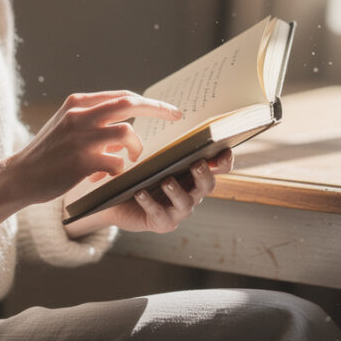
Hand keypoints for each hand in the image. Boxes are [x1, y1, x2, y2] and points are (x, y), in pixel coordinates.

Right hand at [9, 90, 181, 205]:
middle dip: (157, 108)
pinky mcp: (80, 161)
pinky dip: (117, 170)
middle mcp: (79, 115)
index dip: (148, 101)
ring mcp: (80, 137)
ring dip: (135, 148)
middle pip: (129, 103)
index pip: (121, 95)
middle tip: (176, 116)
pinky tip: (104, 176)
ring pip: (126, 133)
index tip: (167, 108)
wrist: (20, 176)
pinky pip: (116, 162)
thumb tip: (126, 123)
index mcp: (77, 103)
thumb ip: (92, 120)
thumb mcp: (66, 126)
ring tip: (130, 159)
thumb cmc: (47, 154)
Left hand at [65, 148, 233, 236]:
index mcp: (194, 174)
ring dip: (177, 192)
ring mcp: (178, 210)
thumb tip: (174, 118)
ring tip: (166, 180)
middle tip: (196, 163)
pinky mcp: (162, 223)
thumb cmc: (140, 171)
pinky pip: (159, 214)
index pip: (219, 167)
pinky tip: (140, 192)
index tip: (223, 148)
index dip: (225, 160)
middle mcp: (192, 192)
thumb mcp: (155, 155)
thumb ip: (168, 145)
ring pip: (186, 203)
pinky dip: (150, 203)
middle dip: (204, 174)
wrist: (116, 198)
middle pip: (208, 185)